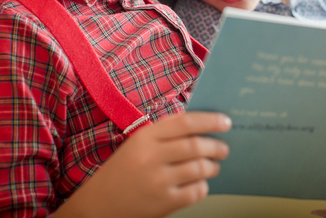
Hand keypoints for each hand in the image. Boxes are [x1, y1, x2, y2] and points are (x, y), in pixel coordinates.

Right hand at [54, 111, 231, 217]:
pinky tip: (200, 183)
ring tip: (214, 166)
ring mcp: (158, 182)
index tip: (226, 122)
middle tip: (223, 148)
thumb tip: (202, 125)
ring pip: (199, 168)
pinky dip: (203, 186)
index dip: (210, 121)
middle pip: (196, 146)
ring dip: (213, 166)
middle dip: (216, 146)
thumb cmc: (123, 170)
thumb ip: (165, 133)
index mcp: (145, 137)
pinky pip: (196, 191)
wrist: (99, 204)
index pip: (185, 122)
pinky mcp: (163, 203)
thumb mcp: (138, 144)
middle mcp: (151, 157)